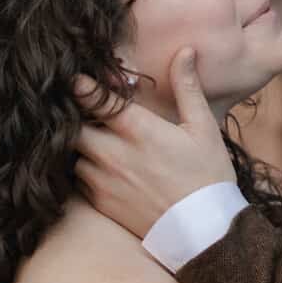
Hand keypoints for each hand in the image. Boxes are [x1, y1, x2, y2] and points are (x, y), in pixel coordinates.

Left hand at [75, 49, 235, 239]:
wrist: (204, 231)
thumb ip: (187, 87)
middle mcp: (113, 154)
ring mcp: (104, 180)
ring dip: (80, 145)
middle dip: (75, 117)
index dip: (81, 86)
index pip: (96, 100)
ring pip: (73, 154)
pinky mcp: (101, 203)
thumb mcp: (203, 128)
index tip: (75, 78)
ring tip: (94, 141)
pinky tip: (101, 168)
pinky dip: (84, 170)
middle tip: (84, 113)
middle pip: (73, 126)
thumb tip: (184, 51)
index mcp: (138, 131)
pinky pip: (78, 180)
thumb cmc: (208, 177)